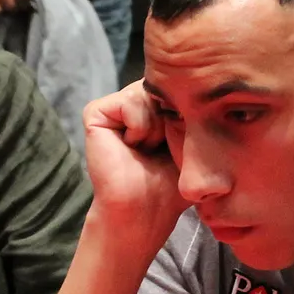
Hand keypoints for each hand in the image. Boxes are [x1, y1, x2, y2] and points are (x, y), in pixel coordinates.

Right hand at [82, 82, 188, 247]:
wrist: (145, 209)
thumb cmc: (171, 183)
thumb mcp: (193, 139)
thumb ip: (193, 107)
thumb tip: (198, 83)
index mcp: (155, 105)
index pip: (179, 84)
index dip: (189, 109)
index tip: (182, 140)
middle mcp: (134, 101)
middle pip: (163, 84)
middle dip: (172, 116)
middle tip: (163, 147)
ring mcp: (114, 105)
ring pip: (147, 92)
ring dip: (156, 125)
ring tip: (148, 149)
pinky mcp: (96, 112)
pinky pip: (129, 101)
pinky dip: (139, 126)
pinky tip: (133, 146)